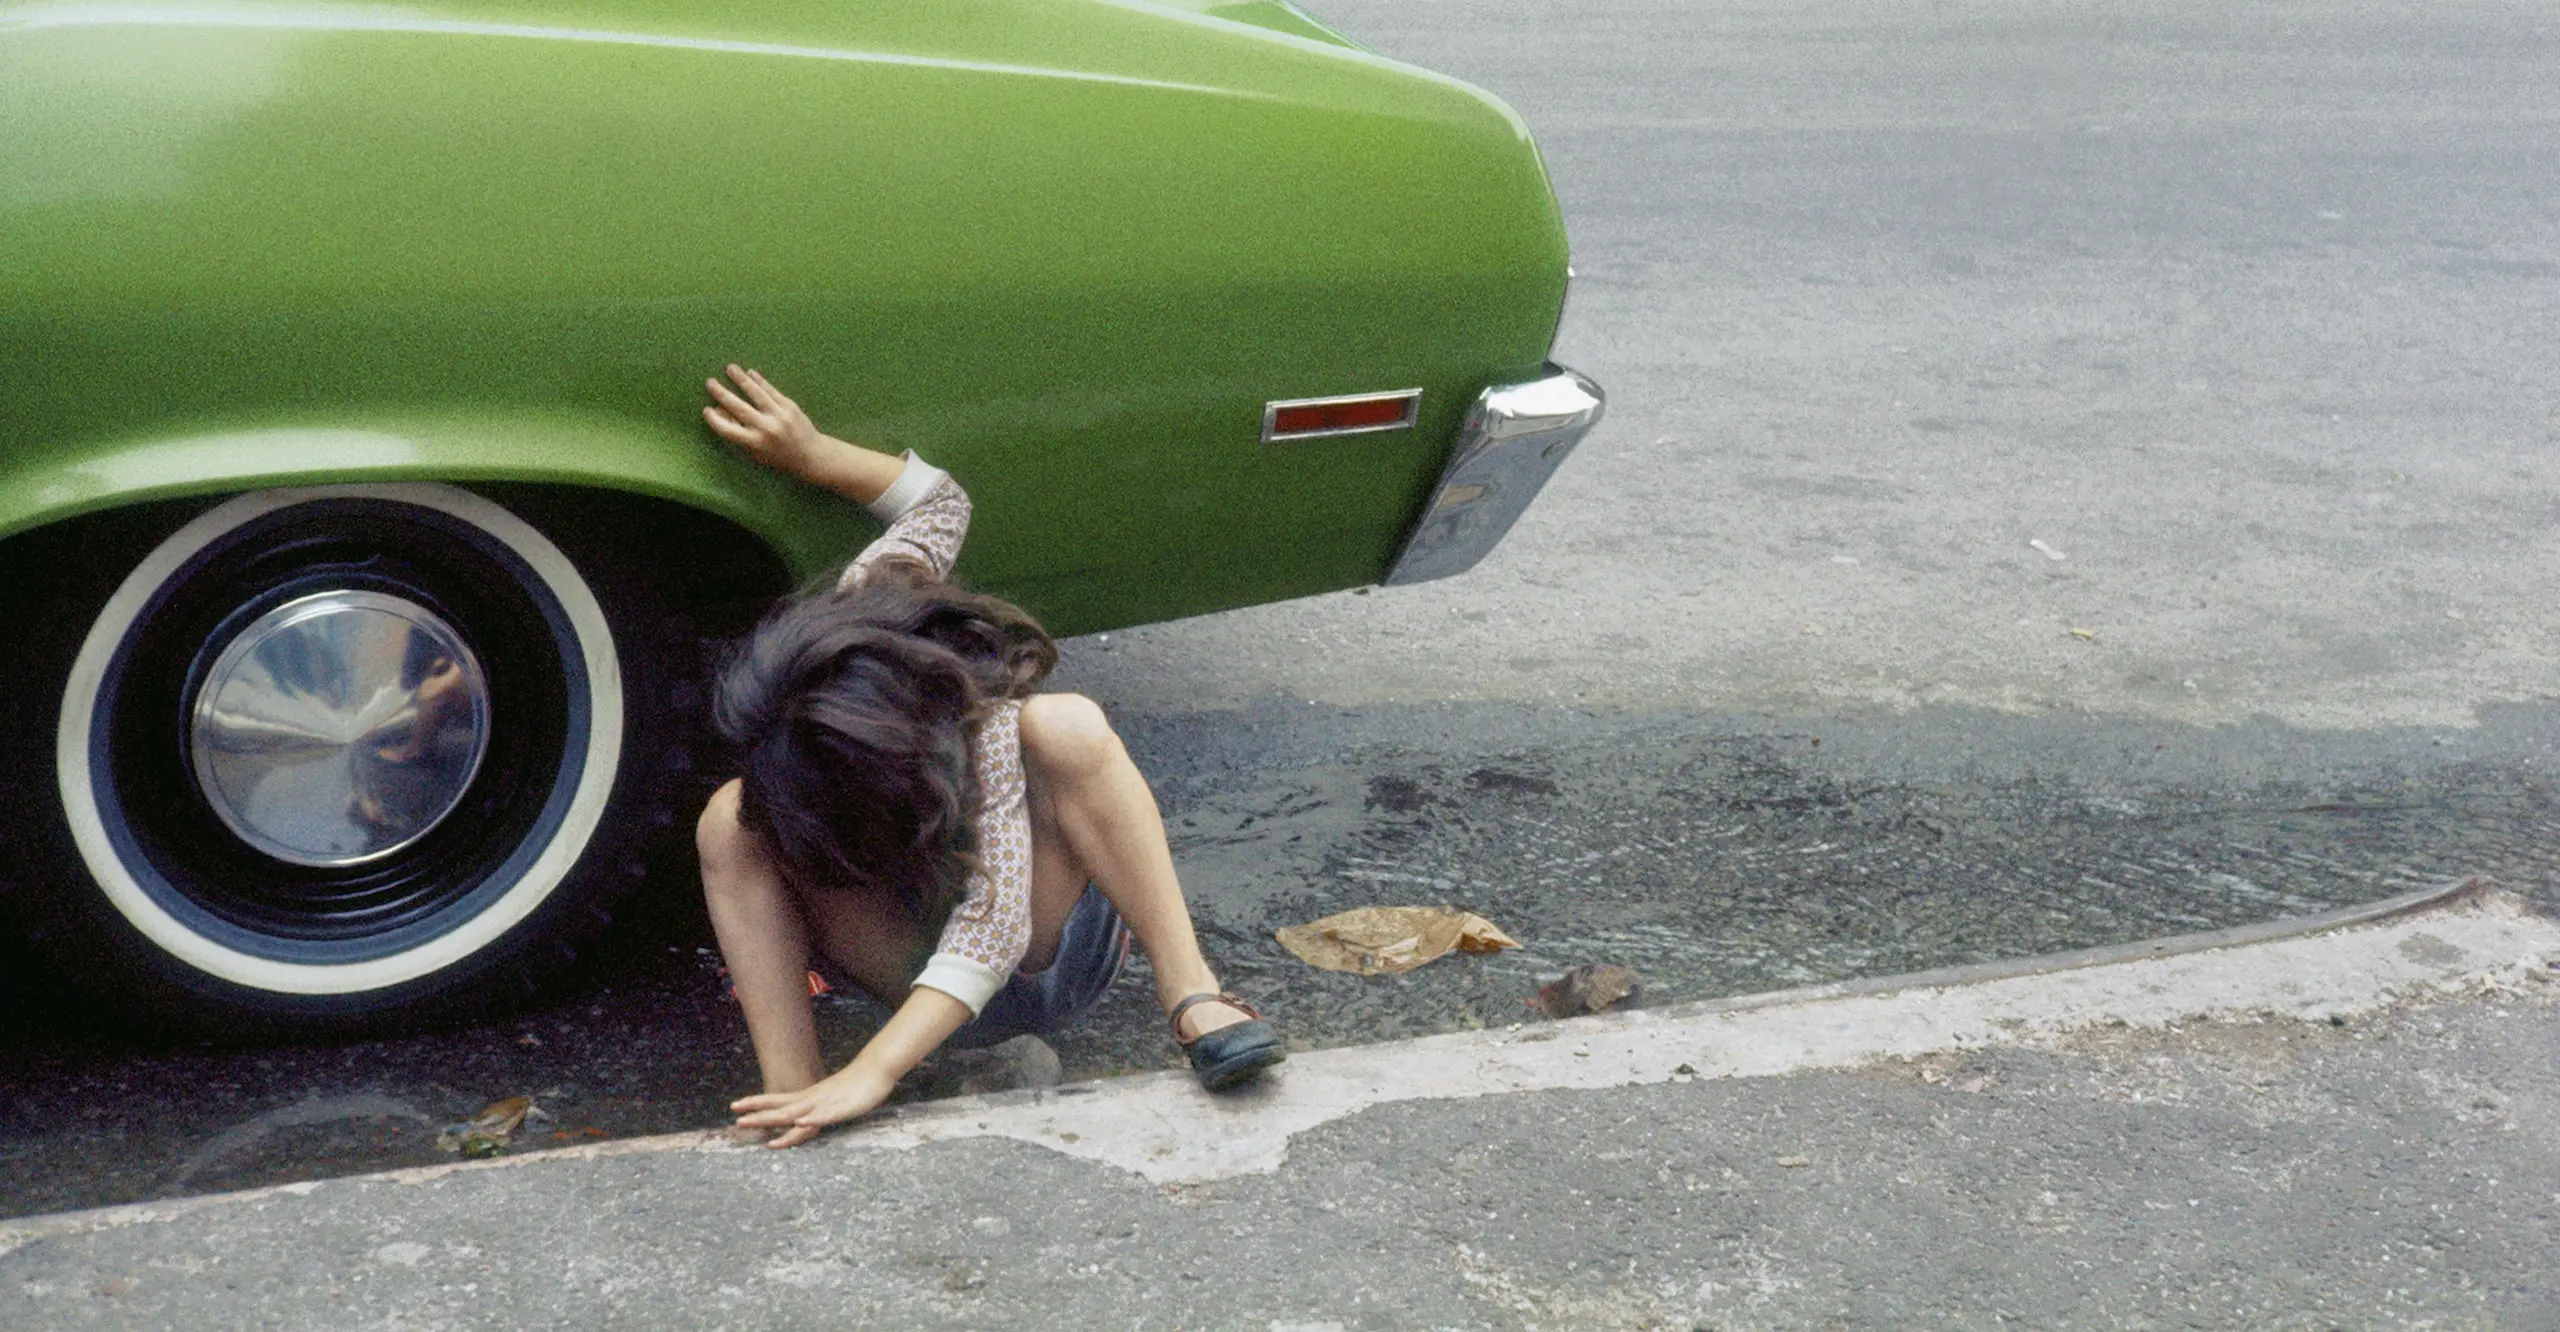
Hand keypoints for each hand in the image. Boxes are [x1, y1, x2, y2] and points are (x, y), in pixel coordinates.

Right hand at [703, 364, 832, 482]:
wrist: (811, 455)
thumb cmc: (779, 456)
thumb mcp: (757, 452)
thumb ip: (740, 434)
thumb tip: (722, 412)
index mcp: (755, 443)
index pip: (728, 430)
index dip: (715, 420)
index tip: (706, 409)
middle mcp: (766, 428)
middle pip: (739, 407)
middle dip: (722, 394)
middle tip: (709, 382)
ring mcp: (779, 415)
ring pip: (757, 394)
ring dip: (741, 379)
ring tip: (730, 368)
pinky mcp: (790, 407)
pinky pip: (772, 391)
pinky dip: (760, 381)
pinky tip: (750, 373)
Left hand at [731, 1063, 896, 1149]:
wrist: (876, 1070)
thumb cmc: (854, 1085)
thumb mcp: (830, 1097)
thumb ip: (816, 1107)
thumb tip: (803, 1115)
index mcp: (809, 1097)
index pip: (777, 1100)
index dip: (756, 1103)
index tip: (735, 1106)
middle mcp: (812, 1099)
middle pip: (781, 1109)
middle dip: (758, 1115)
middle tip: (737, 1120)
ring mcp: (825, 1103)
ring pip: (796, 1113)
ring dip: (775, 1119)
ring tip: (756, 1123)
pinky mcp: (841, 1108)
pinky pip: (824, 1116)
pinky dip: (811, 1120)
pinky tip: (801, 1123)